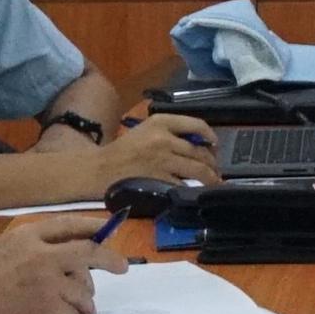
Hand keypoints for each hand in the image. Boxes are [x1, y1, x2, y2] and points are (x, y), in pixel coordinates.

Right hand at [0, 208, 110, 313]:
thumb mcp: (0, 251)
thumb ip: (31, 247)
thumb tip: (67, 252)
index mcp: (27, 237)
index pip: (68, 225)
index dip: (91, 226)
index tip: (107, 229)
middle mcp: (40, 256)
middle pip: (88, 253)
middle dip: (111, 259)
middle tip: (123, 267)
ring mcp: (45, 283)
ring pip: (82, 290)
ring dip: (88, 302)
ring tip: (87, 311)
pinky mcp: (46, 310)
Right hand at [94, 110, 214, 191]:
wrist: (99, 168)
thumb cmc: (122, 150)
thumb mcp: (145, 130)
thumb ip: (170, 132)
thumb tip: (199, 143)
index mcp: (160, 122)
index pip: (197, 124)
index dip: (211, 136)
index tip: (215, 145)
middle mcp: (164, 138)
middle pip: (200, 151)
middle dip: (212, 163)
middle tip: (215, 170)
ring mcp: (162, 159)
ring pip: (198, 169)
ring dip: (210, 178)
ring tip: (213, 182)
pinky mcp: (159, 178)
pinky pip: (185, 184)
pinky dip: (194, 188)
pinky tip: (197, 191)